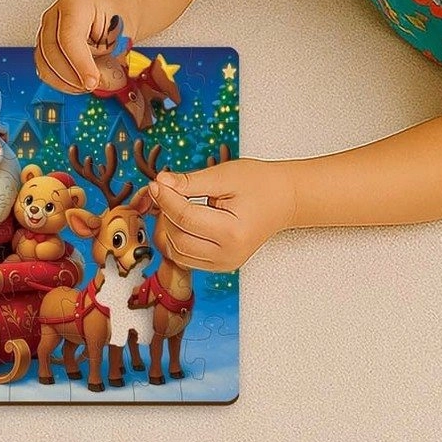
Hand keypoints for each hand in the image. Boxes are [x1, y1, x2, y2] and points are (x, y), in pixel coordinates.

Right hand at [35, 0, 123, 92]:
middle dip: (72, 76)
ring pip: (45, 63)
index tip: (92, 81)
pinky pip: (44, 68)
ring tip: (86, 84)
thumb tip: (100, 81)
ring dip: (66, 81)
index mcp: (75, 3)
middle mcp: (54, 14)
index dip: (80, 63)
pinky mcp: (42, 45)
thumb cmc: (114, 18)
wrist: (108, 11)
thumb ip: (110, 57)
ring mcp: (45, 29)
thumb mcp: (120, 34)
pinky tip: (76, 83)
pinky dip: (60, 82)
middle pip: (52, 51)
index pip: (69, 37)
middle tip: (92, 85)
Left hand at [147, 159, 295, 270]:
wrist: (284, 200)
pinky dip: (176, 240)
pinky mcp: (220, 266)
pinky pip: (185, 258)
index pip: (184, 217)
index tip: (156, 182)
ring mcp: (224, 264)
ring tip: (176, 204)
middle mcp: (228, 255)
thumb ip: (190, 181)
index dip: (165, 198)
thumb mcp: (224, 175)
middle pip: (177, 238)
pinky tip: (181, 220)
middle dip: (165, 213)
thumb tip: (161, 182)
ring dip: (168, 228)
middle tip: (167, 190)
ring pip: (176, 252)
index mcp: (232, 232)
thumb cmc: (260, 184)